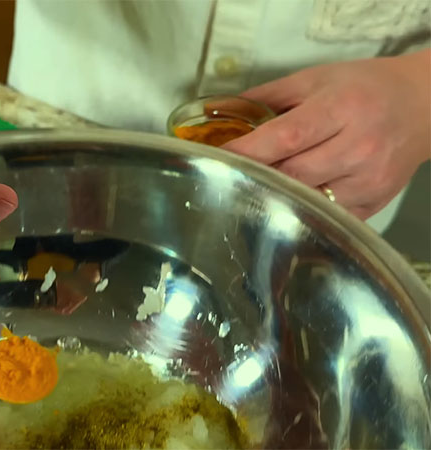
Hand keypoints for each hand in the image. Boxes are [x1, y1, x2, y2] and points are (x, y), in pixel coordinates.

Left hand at [224, 50, 430, 218]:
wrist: (423, 105)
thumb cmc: (364, 88)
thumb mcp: (315, 79)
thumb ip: (266, 96)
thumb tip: (216, 111)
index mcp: (341, 109)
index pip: (286, 137)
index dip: (248, 151)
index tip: (217, 159)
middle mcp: (358, 147)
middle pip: (292, 175)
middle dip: (257, 176)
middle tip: (230, 176)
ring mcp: (368, 181)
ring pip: (307, 201)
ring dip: (277, 197)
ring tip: (256, 189)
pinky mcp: (373, 204)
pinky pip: (326, 217)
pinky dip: (302, 212)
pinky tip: (287, 202)